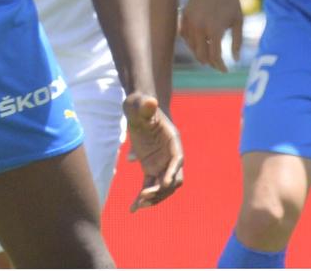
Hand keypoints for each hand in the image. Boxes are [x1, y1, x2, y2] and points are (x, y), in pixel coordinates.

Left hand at [123, 93, 185, 209]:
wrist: (138, 108)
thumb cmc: (140, 104)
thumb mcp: (140, 104)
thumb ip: (145, 106)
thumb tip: (151, 101)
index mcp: (173, 140)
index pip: (177, 159)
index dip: (172, 172)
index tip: (163, 183)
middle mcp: (171, 155)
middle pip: (173, 178)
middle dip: (162, 189)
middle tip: (144, 195)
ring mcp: (161, 164)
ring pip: (162, 187)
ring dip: (153, 198)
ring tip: (137, 206)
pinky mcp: (151, 169)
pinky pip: (149, 186)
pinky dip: (143, 198)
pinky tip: (133, 208)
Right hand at [180, 0, 243, 70]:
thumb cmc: (230, 0)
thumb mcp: (238, 21)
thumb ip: (237, 42)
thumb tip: (235, 59)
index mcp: (214, 30)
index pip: (215, 56)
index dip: (220, 66)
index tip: (226, 70)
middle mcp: (199, 28)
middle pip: (201, 55)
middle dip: (210, 63)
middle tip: (218, 65)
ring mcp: (190, 22)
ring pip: (191, 47)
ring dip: (200, 54)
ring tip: (209, 56)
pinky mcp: (184, 16)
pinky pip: (184, 36)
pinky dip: (191, 43)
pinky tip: (199, 44)